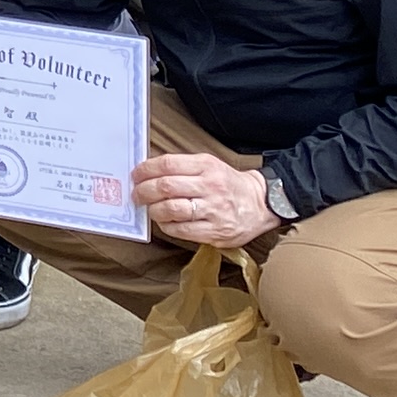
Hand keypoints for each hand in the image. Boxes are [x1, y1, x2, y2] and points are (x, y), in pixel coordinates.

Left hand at [136, 152, 274, 247]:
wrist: (261, 204)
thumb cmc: (228, 184)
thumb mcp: (209, 165)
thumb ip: (182, 167)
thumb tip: (148, 173)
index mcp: (207, 166)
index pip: (167, 164)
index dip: (145, 170)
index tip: (136, 175)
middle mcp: (210, 187)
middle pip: (166, 187)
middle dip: (144, 191)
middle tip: (137, 194)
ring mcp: (214, 211)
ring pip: (172, 210)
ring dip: (153, 210)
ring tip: (149, 209)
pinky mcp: (216, 232)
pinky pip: (182, 230)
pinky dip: (167, 226)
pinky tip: (165, 222)